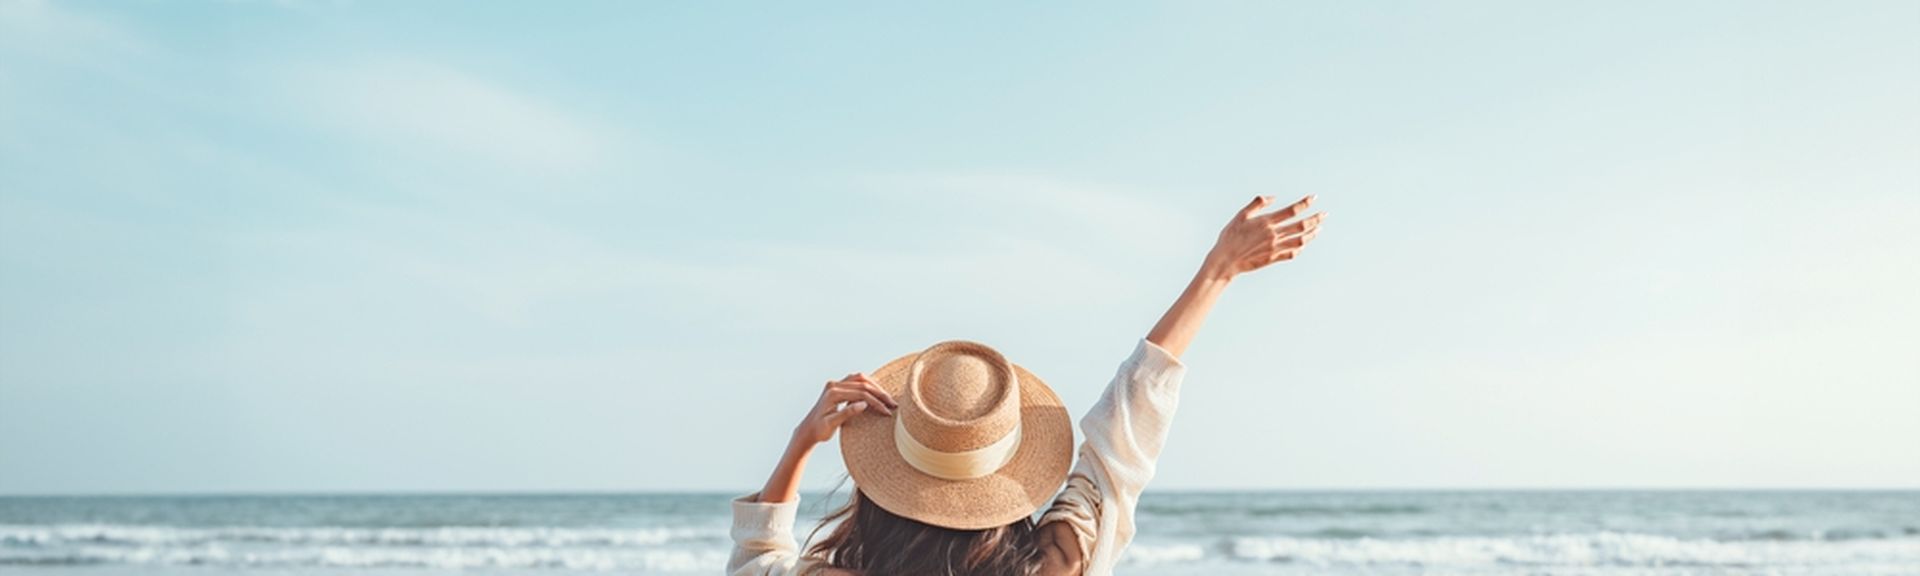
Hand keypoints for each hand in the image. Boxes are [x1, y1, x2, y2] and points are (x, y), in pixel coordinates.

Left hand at [791, 372, 898, 445]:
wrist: (808, 430)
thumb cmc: (819, 430)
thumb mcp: (831, 425)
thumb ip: (846, 414)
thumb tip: (863, 405)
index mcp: (833, 393)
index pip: (861, 394)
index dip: (876, 402)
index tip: (887, 412)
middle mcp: (834, 385)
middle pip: (862, 383)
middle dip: (880, 393)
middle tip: (893, 404)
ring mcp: (835, 384)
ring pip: (860, 378)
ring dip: (875, 386)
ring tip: (887, 398)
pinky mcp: (837, 386)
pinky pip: (856, 380)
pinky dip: (868, 384)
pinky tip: (876, 392)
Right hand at [1202, 195, 1324, 279]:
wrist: (1225, 261)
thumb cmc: (1230, 236)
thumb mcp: (1241, 215)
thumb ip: (1257, 204)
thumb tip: (1273, 197)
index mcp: (1266, 222)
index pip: (1291, 210)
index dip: (1304, 203)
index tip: (1314, 198)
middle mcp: (1273, 234)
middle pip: (1301, 225)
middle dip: (1315, 219)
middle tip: (1325, 214)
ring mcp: (1275, 248)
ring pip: (1300, 240)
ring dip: (1312, 234)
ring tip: (1319, 228)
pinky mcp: (1273, 258)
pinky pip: (1292, 253)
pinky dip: (1301, 248)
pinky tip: (1304, 243)